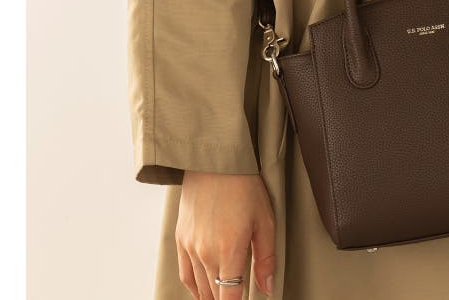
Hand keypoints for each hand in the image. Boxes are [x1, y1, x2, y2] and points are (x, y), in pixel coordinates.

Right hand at [176, 171, 276, 298]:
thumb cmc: (244, 186)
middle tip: (237, 296)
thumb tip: (267, 287)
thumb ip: (266, 258)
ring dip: (211, 296)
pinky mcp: (181, 238)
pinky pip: (185, 274)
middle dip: (226, 298)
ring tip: (222, 297)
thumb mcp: (265, 220)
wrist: (215, 161)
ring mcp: (190, 246)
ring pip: (200, 287)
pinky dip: (194, 287)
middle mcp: (206, 252)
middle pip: (214, 294)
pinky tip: (203, 290)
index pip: (229, 297)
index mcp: (229, 250)